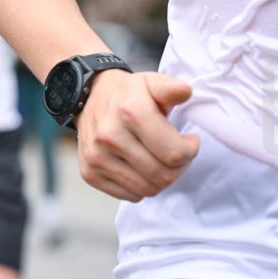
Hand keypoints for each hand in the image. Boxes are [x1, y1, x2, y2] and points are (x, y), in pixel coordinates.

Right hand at [75, 70, 200, 201]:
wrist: (87, 99)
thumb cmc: (127, 94)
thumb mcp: (151, 82)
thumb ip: (171, 87)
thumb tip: (184, 92)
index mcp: (130, 112)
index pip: (174, 154)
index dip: (190, 150)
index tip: (188, 140)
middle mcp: (110, 137)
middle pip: (163, 176)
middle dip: (179, 167)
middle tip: (176, 153)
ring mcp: (97, 158)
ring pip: (148, 189)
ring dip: (161, 178)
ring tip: (159, 160)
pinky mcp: (89, 174)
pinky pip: (130, 196)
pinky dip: (141, 186)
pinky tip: (140, 167)